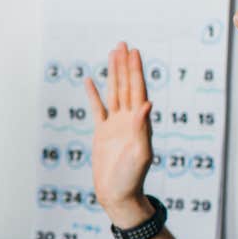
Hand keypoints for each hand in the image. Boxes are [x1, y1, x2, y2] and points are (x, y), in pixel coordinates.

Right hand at [88, 43, 154, 226]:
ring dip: (113, 74)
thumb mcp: (140, 153)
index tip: (134, 52)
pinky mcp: (102, 132)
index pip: (138, 90)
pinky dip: (94, 94)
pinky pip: (97, 109)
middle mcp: (129, 120)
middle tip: (123, 44)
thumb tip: (147, 103)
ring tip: (112, 54)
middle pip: (126, 86)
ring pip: (114, 92)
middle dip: (125, 65)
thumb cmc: (132, 177)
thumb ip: (142, 128)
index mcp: (140, 122)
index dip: (136, 71)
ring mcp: (115, 125)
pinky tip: (90, 81)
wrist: (118, 194)